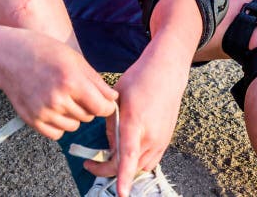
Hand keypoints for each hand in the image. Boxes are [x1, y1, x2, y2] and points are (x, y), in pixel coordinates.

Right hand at [0, 29, 117, 139]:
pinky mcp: (32, 120)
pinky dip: (58, 124)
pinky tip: (52, 107)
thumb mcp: (74, 58)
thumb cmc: (43, 51)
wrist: (8, 56)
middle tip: (76, 91)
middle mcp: (58, 99)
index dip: (106, 105)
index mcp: (72, 81)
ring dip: (73, 116)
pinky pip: (56, 134)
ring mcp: (44, 111)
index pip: (102, 107)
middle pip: (88, 117)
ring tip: (61, 96)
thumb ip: (95, 81)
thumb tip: (113, 99)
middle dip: (88, 106)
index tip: (103, 100)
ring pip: (73, 126)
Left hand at [84, 52, 188, 196]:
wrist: (166, 72)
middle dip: (108, 169)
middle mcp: (150, 135)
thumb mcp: (116, 99)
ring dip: (123, 166)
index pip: (128, 156)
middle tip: (90, 163)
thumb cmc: (139, 80)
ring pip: (140, 166)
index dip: (122, 176)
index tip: (121, 194)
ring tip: (108, 153)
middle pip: (129, 166)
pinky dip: (136, 161)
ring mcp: (160, 140)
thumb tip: (110, 146)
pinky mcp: (165, 140)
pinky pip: (149, 160)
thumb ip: (111, 125)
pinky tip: (125, 149)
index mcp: (134, 122)